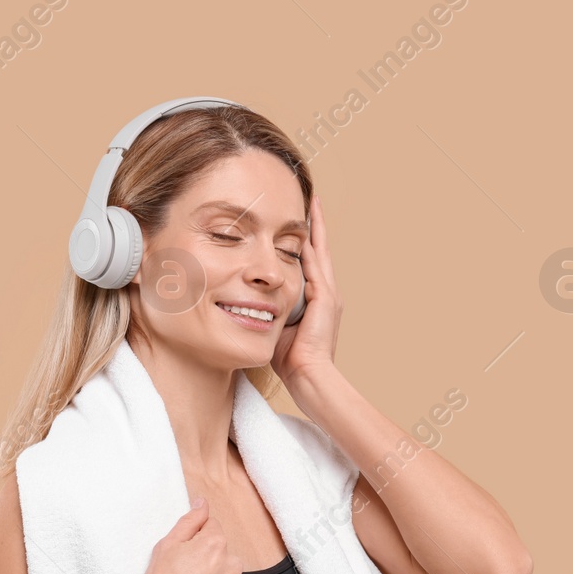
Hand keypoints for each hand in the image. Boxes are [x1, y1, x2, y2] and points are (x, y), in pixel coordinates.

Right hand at [128, 498, 242, 573]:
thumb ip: (190, 521)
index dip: (194, 537)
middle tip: (181, 573)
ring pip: (223, 573)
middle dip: (203, 557)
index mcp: (216, 544)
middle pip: (219, 551)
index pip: (211, 527)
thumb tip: (202, 504)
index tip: (182, 551)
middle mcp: (232, 565)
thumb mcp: (167, 546)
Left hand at [271, 193, 340, 387]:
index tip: (297, 218)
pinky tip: (304, 228)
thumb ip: (267, 307)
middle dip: (314, 224)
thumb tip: (244, 297)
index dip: (304, 238)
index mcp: (315, 297)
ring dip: (315, 227)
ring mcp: (328, 294)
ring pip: (321, 251)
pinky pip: (317, 266)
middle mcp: (326, 291)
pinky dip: (312, 246)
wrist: (308, 376)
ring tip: (312, 203)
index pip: (310, 260)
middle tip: (310, 196)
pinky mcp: (326, 300)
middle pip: (320, 248)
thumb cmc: (290, 359)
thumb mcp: (275, 324)